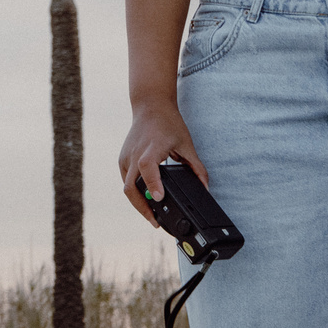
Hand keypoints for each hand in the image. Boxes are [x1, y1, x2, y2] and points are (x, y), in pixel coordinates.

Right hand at [118, 103, 207, 225]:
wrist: (150, 106)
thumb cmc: (168, 123)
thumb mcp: (187, 144)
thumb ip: (197, 168)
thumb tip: (205, 188)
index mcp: (151, 148)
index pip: (148, 168)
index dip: (153, 185)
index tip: (159, 199)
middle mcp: (134, 154)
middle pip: (131, 187)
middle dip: (143, 208)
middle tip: (156, 222)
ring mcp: (126, 158)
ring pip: (127, 188)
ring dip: (138, 204)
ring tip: (153, 216)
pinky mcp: (123, 160)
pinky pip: (126, 182)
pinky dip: (135, 194)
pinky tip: (146, 202)